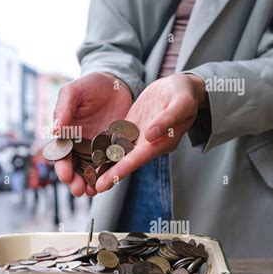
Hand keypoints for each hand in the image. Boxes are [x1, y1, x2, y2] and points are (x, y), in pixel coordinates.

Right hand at [53, 72, 132, 195]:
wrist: (116, 82)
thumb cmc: (90, 85)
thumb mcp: (73, 91)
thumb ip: (64, 108)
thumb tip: (55, 130)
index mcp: (66, 133)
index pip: (60, 154)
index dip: (62, 166)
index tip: (65, 175)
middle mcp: (80, 143)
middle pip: (75, 167)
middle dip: (75, 180)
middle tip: (78, 190)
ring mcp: (97, 147)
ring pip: (91, 169)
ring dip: (90, 183)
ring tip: (92, 192)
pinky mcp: (114, 147)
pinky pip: (110, 163)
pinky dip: (108, 173)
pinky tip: (109, 182)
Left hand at [95, 73, 206, 192]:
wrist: (179, 87)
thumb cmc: (183, 94)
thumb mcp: (181, 103)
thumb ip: (167, 119)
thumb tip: (151, 135)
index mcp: (162, 142)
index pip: (139, 158)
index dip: (123, 169)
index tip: (109, 181)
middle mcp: (148, 144)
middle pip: (127, 161)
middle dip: (111, 174)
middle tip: (95, 187)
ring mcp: (138, 137)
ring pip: (119, 153)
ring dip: (105, 164)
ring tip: (88, 176)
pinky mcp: (130, 128)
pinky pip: (116, 139)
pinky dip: (104, 147)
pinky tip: (89, 153)